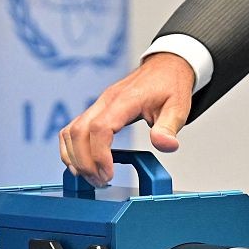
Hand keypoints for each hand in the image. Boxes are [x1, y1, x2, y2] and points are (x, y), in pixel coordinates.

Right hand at [59, 52, 193, 186]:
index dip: (99, 155)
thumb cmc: (170, 86)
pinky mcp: (94, 110)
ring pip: (70, 132)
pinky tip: (82, 164)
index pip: (100, 128)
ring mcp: (97, 105)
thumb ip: (169, 128)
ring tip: (91, 177)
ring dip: (75, 158)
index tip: (108, 174)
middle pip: (78, 132)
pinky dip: (70, 149)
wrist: (165, 67)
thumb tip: (166, 145)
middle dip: (85, 162)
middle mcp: (104, 102)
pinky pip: (71, 130)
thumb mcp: (178, 107)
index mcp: (124, 101)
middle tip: (101, 181)